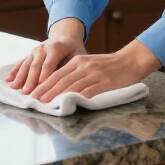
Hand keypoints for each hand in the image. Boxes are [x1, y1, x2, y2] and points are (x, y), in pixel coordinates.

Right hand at [7, 18, 85, 94]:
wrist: (65, 36)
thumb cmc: (74, 50)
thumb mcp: (78, 55)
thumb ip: (71, 67)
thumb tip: (66, 83)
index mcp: (56, 48)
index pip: (49, 64)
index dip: (44, 77)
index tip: (41, 89)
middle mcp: (43, 48)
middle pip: (36, 65)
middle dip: (30, 80)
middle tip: (27, 93)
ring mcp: (34, 50)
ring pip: (26, 64)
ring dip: (20, 77)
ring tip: (15, 88)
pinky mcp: (30, 54)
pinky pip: (21, 62)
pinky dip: (15, 71)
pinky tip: (8, 79)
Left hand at [31, 40, 161, 102]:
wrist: (131, 60)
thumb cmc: (110, 65)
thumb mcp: (90, 64)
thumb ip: (76, 72)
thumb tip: (60, 86)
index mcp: (79, 61)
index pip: (57, 73)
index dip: (44, 84)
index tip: (34, 94)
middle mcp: (84, 66)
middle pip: (61, 79)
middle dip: (46, 91)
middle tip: (35, 101)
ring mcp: (94, 74)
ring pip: (72, 86)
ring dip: (58, 96)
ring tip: (47, 104)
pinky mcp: (105, 82)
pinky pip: (89, 91)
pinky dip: (78, 97)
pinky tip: (70, 104)